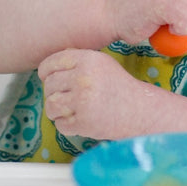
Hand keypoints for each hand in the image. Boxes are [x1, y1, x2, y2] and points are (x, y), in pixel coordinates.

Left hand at [39, 49, 160, 139]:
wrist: (140, 110)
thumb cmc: (119, 86)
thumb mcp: (100, 63)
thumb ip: (75, 61)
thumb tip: (46, 68)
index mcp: (87, 59)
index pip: (50, 64)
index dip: (46, 73)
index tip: (50, 79)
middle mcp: (83, 78)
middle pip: (49, 86)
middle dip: (55, 93)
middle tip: (69, 98)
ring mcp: (82, 101)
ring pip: (50, 106)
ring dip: (57, 111)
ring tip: (70, 110)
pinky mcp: (83, 122)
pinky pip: (60, 125)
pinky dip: (66, 125)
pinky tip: (80, 120)